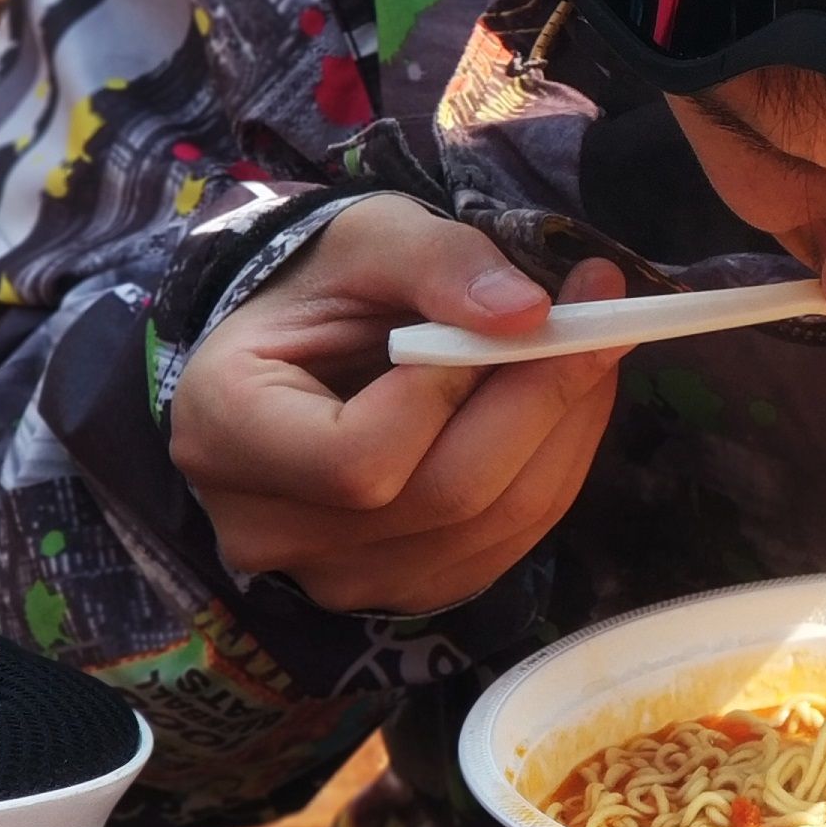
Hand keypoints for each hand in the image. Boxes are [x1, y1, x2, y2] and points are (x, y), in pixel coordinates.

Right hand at [168, 194, 627, 614]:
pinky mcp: (400, 589)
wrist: (307, 344)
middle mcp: (266, 528)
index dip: (453, 390)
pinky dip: (555, 469)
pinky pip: (505, 545)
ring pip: (490, 526)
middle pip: (440, 498)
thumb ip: (440, 263)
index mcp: (225, 429)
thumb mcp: (371, 237)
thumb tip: (528, 315)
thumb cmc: (326, 284)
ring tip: (590, 345)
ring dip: (566, 431)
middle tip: (600, 315)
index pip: (358, 458)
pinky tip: (565, 404)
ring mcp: (332, 575)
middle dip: (542, 400)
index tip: (525, 311)